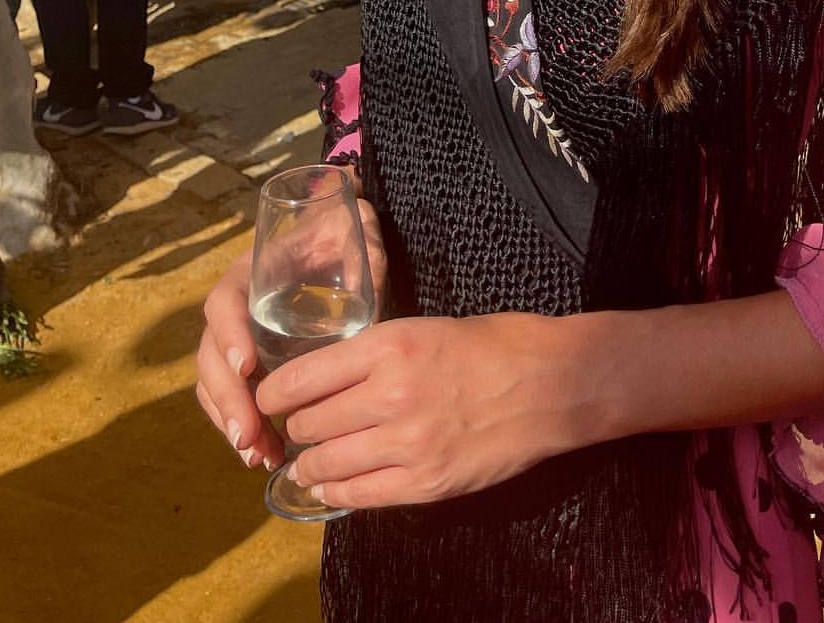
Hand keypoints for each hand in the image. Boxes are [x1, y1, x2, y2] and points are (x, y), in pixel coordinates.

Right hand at [194, 197, 386, 474]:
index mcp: (251, 272)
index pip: (224, 302)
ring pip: (215, 383)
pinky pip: (232, 396)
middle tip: (249, 434)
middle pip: (210, 355)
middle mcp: (235, 306)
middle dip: (228, 398)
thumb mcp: (355, 240)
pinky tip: (264, 454)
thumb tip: (372, 304)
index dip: (229, 335)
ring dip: (232, 421)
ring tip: (257, 455)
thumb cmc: (341, 236)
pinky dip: (242, 426)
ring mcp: (237, 337)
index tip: (246, 367)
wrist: (334, 237)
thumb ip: (363, 265)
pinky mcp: (250, 362)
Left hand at [257, 312, 599, 511]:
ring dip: (310, 465)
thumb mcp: (426, 328)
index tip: (269, 398)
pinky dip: (336, 492)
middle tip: (297, 429)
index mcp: (390, 346)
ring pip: (326, 464)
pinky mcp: (425, 483)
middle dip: (296, 429)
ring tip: (309, 462)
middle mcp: (390, 395)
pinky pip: (358, 495)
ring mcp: (407, 444)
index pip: (301, 378)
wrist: (554, 383)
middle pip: (308, 424)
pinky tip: (331, 486)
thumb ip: (376, 354)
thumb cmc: (496, 345)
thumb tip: (329, 378)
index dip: (274, 394)